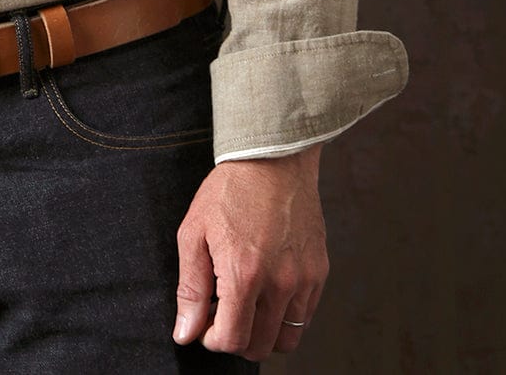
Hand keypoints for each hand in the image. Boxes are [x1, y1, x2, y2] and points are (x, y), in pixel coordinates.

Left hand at [172, 144, 327, 361]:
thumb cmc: (229, 191)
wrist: (271, 159)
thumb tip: (186, 332)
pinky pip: (305, 317)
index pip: (232, 340)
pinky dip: (284, 318)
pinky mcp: (319, 271)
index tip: (206, 322)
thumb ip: (190, 288)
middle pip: (260, 346)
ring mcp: (304, 279)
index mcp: (244, 274)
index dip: (213, 339)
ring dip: (262, 333)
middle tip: (223, 313)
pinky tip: (266, 293)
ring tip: (245, 306)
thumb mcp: (194, 233)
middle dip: (236, 339)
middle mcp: (279, 283)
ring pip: (287, 339)